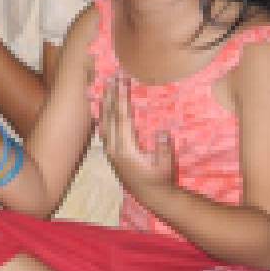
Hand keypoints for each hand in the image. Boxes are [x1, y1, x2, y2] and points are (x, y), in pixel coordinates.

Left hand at [98, 77, 175, 201]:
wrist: (150, 196)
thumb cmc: (161, 179)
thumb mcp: (166, 166)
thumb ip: (163, 149)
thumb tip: (162, 132)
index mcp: (126, 150)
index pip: (122, 118)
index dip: (121, 98)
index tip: (121, 81)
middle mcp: (114, 148)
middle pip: (109, 115)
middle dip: (111, 94)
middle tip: (112, 75)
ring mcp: (110, 150)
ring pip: (103, 120)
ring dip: (105, 101)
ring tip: (105, 84)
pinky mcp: (110, 151)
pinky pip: (103, 127)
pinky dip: (103, 113)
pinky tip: (103, 103)